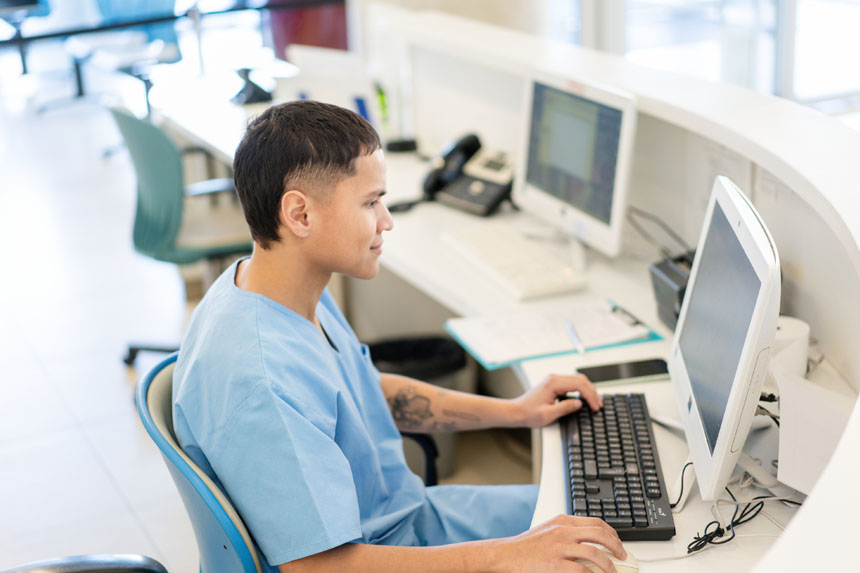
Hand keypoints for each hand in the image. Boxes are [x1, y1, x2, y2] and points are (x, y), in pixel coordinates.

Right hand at [487, 514, 625, 572]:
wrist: (505, 555)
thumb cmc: (525, 546)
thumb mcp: (548, 530)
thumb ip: (567, 532)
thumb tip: (589, 541)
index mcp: (562, 521)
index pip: (596, 522)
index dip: (612, 533)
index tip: (617, 542)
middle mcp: (563, 531)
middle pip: (600, 534)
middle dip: (616, 546)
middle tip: (622, 556)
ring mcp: (559, 547)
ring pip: (595, 553)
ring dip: (609, 565)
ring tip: (613, 572)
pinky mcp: (555, 564)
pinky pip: (582, 570)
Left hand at [511, 373, 602, 427]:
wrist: (516, 412)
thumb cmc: (528, 413)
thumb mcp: (548, 415)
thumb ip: (565, 408)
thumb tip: (579, 403)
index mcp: (553, 383)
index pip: (579, 384)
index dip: (590, 395)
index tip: (595, 406)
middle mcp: (554, 378)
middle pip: (580, 380)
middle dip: (592, 392)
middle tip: (599, 405)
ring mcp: (554, 380)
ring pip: (578, 380)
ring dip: (588, 390)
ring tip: (595, 403)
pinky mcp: (554, 384)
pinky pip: (572, 384)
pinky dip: (581, 390)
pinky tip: (585, 399)